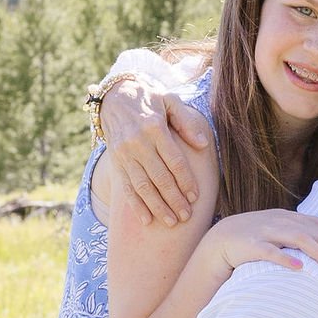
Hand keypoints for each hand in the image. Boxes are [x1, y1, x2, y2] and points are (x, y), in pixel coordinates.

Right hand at [103, 88, 212, 225]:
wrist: (114, 96)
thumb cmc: (149, 99)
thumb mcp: (170, 101)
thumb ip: (187, 121)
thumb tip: (203, 143)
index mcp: (154, 128)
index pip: (174, 160)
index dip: (185, 180)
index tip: (195, 196)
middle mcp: (138, 143)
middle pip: (159, 177)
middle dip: (174, 199)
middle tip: (186, 216)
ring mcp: (124, 154)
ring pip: (142, 185)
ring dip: (157, 206)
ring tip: (171, 222)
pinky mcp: (116, 162)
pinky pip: (126, 187)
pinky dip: (135, 205)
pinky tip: (146, 219)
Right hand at [198, 208, 317, 281]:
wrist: (221, 238)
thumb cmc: (254, 239)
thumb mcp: (278, 230)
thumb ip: (299, 233)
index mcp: (289, 217)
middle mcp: (281, 221)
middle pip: (313, 233)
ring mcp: (266, 231)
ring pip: (298, 238)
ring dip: (317, 254)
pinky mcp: (252, 245)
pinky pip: (271, 251)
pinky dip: (286, 259)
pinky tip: (299, 268)